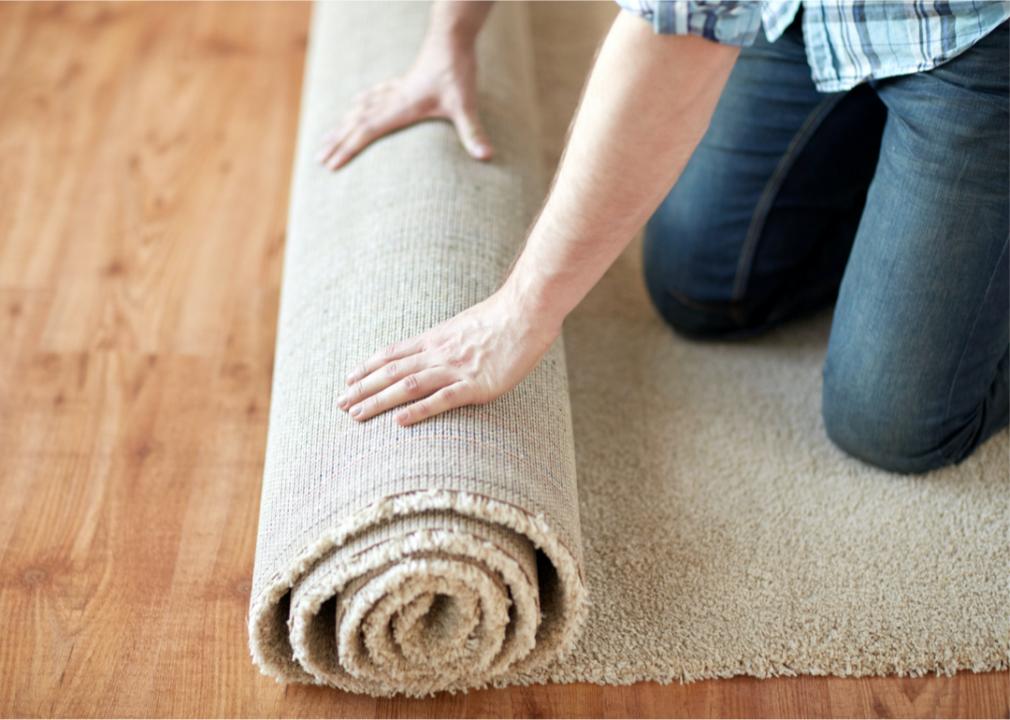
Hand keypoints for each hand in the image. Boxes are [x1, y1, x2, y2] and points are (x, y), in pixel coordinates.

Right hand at [316, 34, 492, 170]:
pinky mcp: (404, 83)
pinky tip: (356, 104)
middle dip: (337, 141)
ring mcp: (396, 90)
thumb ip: (473, 131)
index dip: (347, 148)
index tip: (329, 164)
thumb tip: (486, 156)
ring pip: (361, 109)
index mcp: (401, 107)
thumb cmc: (457, 70)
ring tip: (327, 136)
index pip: (367, 131)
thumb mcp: (466, 104)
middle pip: (356, 122)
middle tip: (318, 158)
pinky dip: (361, 104)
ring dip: (342, 124)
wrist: (452, 36)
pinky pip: (374, 96)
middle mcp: (393, 99)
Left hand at [337, 286, 558, 425]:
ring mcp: (456, 369)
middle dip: (362, 388)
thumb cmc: (503, 318)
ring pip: (407, 386)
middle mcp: (439, 353)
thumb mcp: (465, 324)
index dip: (367, 367)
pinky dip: (419, 411)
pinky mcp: (476, 385)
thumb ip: (448, 339)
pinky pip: (442, 399)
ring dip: (379, 401)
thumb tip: (436, 348)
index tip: (348, 379)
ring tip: (356, 416)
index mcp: (436, 338)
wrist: (527, 312)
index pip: (393, 354)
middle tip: (340, 404)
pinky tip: (399, 422)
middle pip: (391, 372)